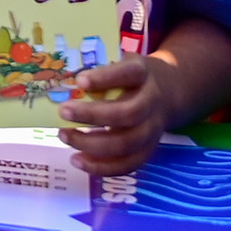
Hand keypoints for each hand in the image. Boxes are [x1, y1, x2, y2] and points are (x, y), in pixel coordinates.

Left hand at [58, 53, 185, 172]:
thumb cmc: (132, 77)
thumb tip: (61, 83)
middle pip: (128, 114)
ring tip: (64, 136)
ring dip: (92, 144)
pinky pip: (128, 164)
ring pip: (127, 143)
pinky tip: (77, 160)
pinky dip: (101, 167)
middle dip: (92, 115)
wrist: (169, 92)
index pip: (129, 73)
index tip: (80, 80)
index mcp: (142, 74)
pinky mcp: (149, 149)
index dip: (105, 78)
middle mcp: (151, 102)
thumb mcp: (120, 63)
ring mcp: (153, 129)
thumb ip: (98, 71)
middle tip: (63, 111)